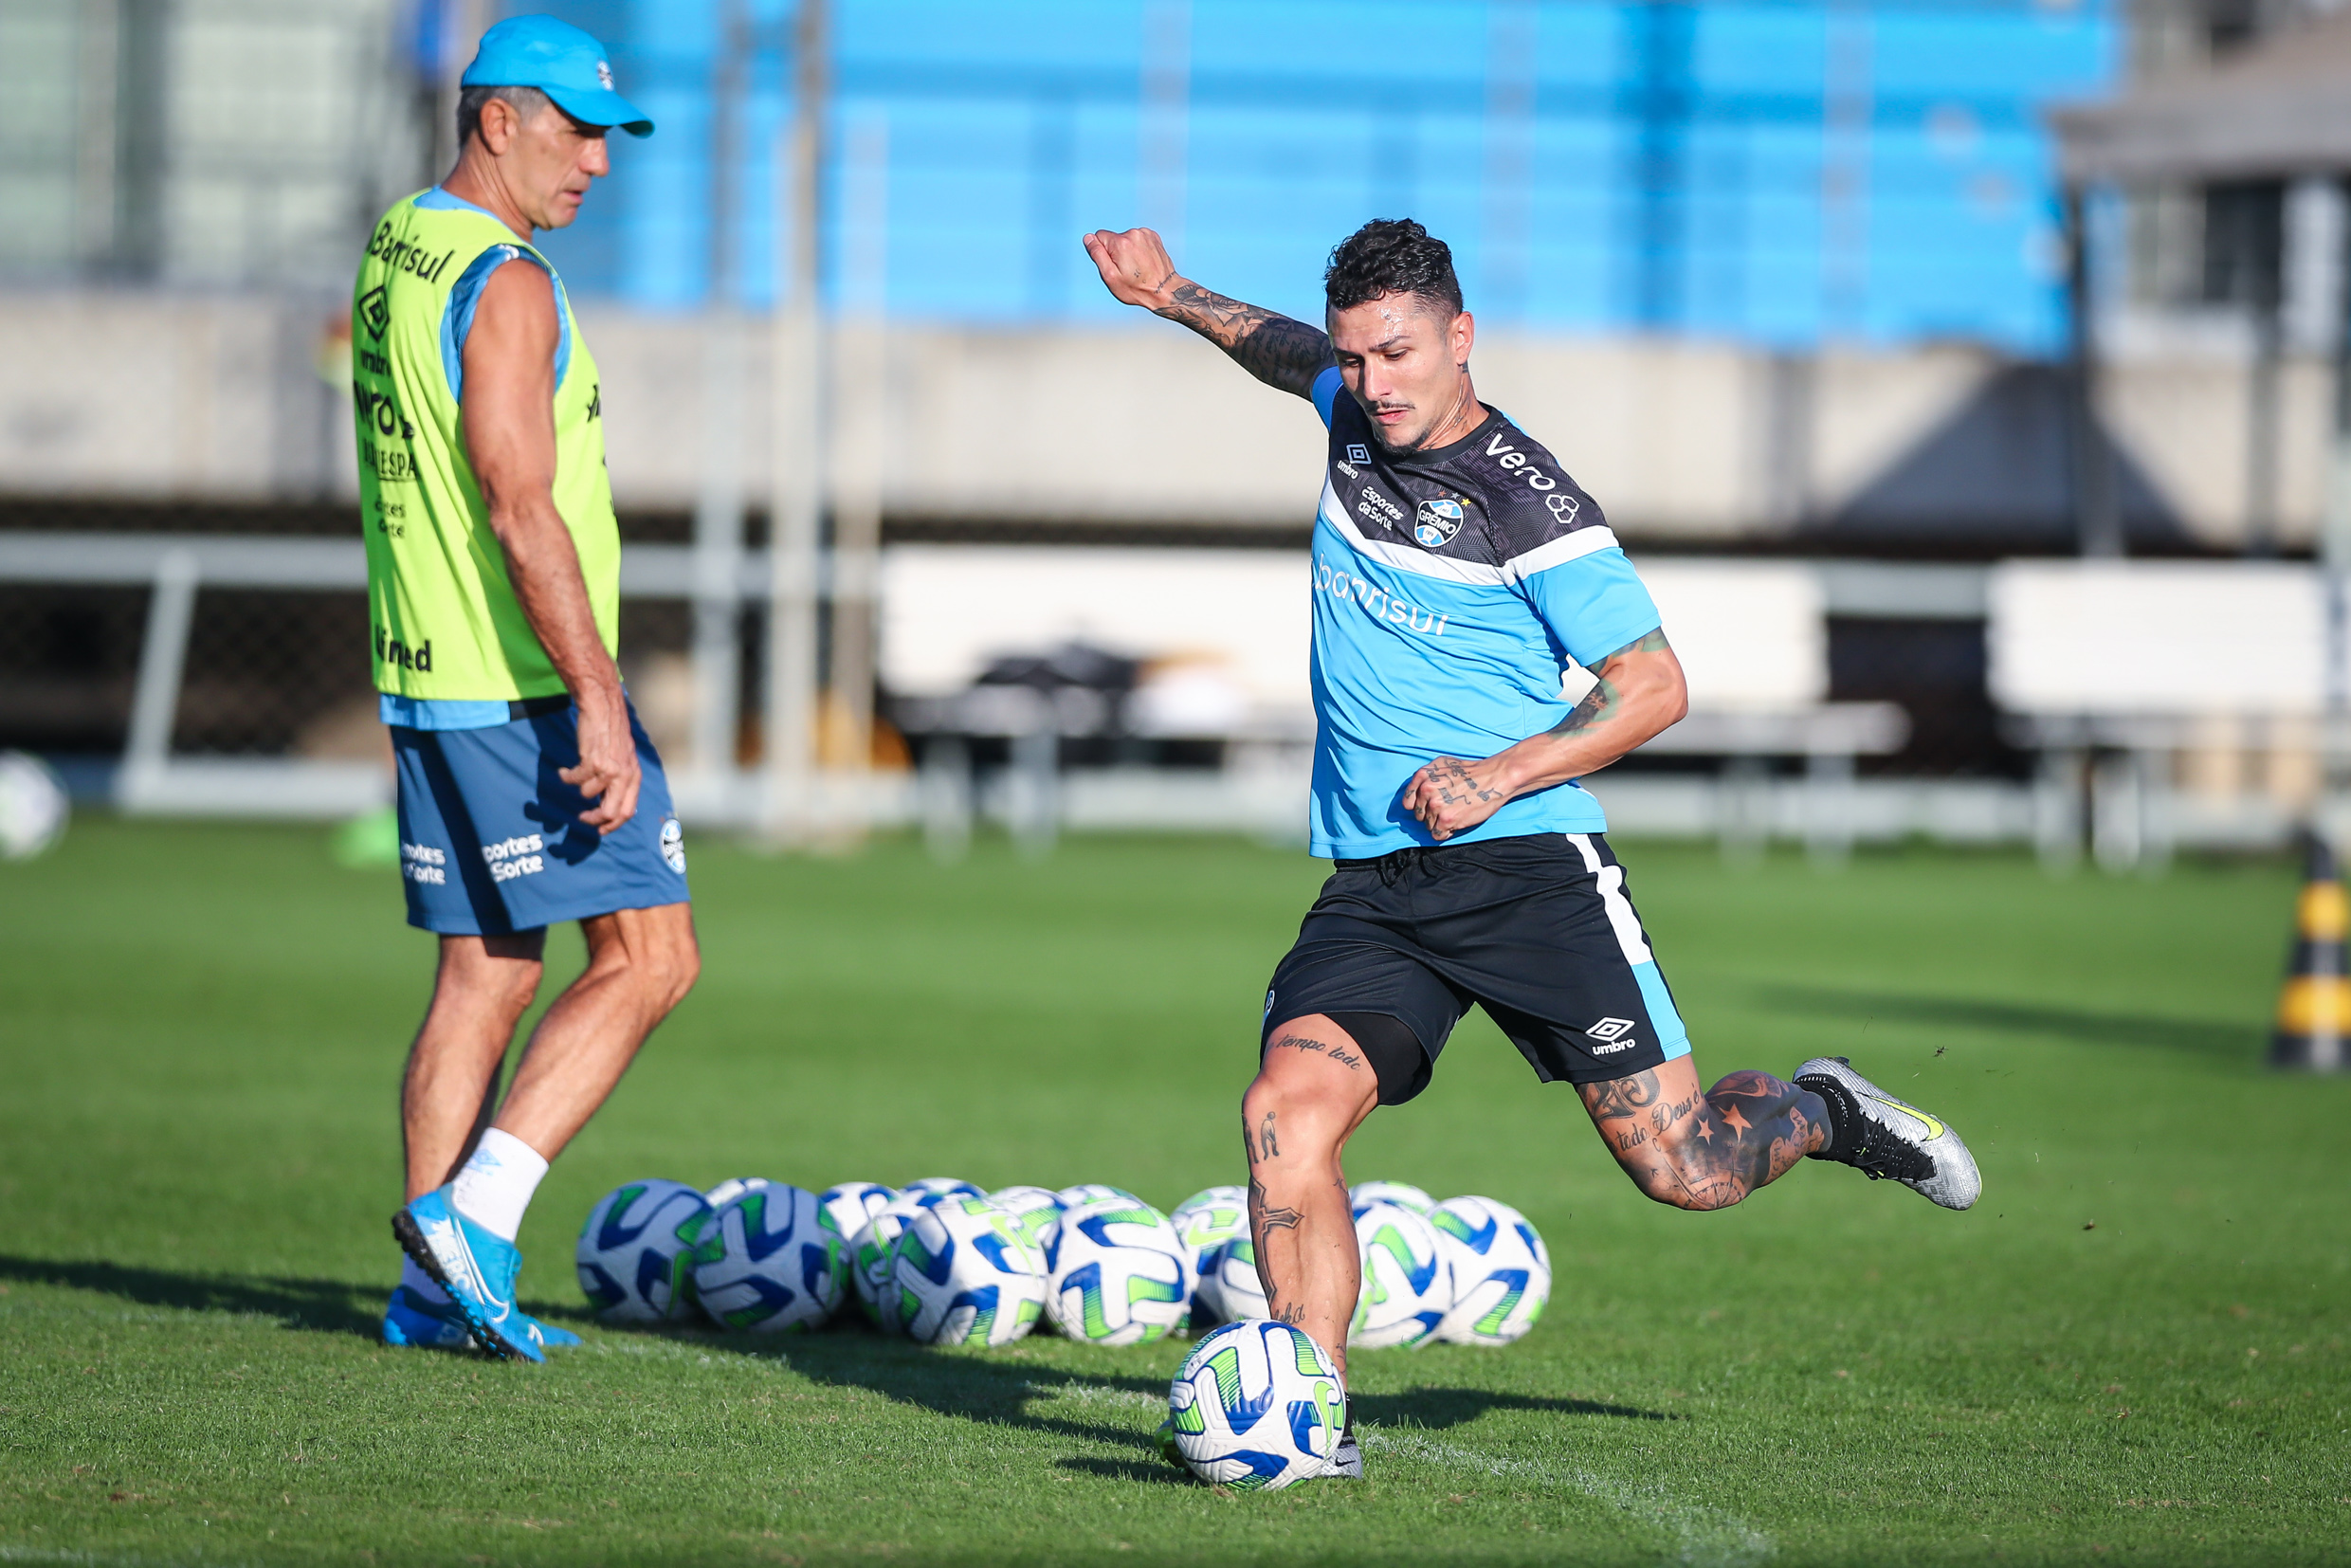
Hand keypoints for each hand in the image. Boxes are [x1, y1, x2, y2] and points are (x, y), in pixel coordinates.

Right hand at [561, 687, 640, 834]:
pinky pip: (574, 780)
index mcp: (634, 777)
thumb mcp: (625, 759)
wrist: (604, 707)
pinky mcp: (592, 761)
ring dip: (577, 787)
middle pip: (610, 812)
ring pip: (586, 794)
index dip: (613, 825)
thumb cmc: (612, 733)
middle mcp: (625, 776)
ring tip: (573, 775)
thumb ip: (621, 780)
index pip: (627, 811)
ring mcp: (609, 769)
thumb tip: (610, 806)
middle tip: (582, 818)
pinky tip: (564, 771)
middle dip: (593, 820)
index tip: (600, 830)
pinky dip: (566, 777)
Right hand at [1082, 227, 1181, 310]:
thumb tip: (1088, 238)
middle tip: (1127, 270)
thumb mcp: (1110, 276)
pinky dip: (1138, 248)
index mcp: (1120, 242)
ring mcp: (1145, 234)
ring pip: (1126, 239)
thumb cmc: (1136, 288)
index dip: (1103, 253)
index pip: (1099, 237)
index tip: (1114, 266)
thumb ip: (1097, 254)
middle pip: (1113, 239)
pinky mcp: (1153, 236)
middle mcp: (1133, 233)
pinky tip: (1144, 262)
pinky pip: (1137, 239)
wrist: (1165, 290)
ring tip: (1138, 268)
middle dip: (1116, 252)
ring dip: (1128, 250)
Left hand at [1400, 755, 1515, 841]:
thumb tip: (1415, 793)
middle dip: (1431, 815)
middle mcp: (1426, 790)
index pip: (1408, 801)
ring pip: (1428, 826)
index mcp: (1423, 776)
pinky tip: (1457, 821)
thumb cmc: (1471, 772)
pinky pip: (1437, 835)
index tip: (1428, 807)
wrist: (1493, 778)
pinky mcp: (1446, 819)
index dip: (1419, 806)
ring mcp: (1435, 806)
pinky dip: (1447, 832)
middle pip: (1419, 815)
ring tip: (1455, 812)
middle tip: (1448, 808)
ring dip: (1440, 824)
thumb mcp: (1442, 765)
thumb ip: (1426, 777)